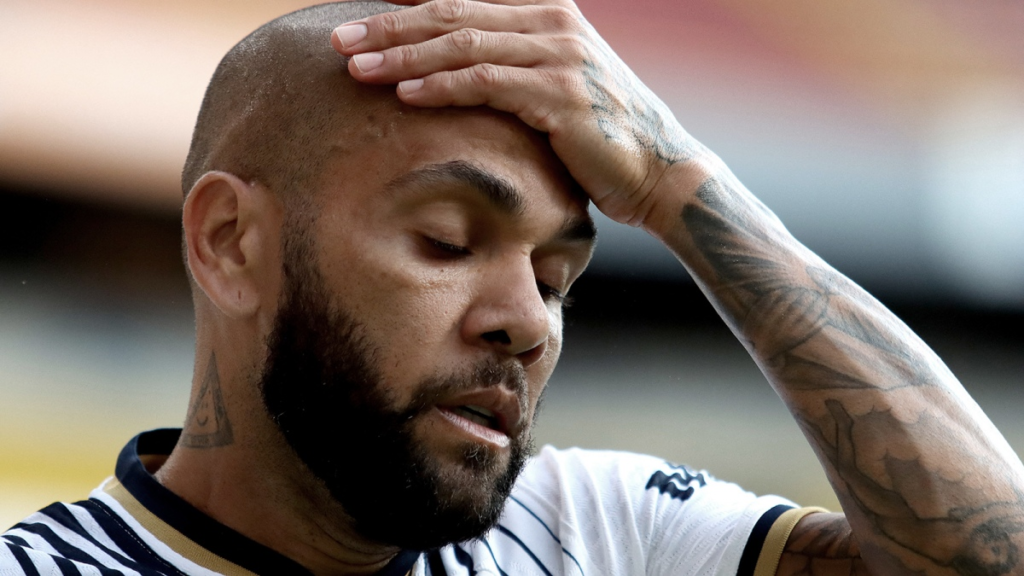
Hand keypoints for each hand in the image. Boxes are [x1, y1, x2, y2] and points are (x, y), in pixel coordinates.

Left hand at [331, 0, 701, 227]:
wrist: (661, 171)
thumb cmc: (600, 140)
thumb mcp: (554, 91)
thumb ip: (510, 72)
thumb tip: (452, 80)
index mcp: (546, 14)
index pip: (461, 1)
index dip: (405, 7)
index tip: (358, 20)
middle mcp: (552, 23)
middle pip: (452, 14)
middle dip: (389, 27)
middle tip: (339, 41)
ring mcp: (558, 54)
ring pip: (462, 44)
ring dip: (403, 56)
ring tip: (355, 68)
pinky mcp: (560, 93)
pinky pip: (486, 81)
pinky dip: (441, 85)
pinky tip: (405, 94)